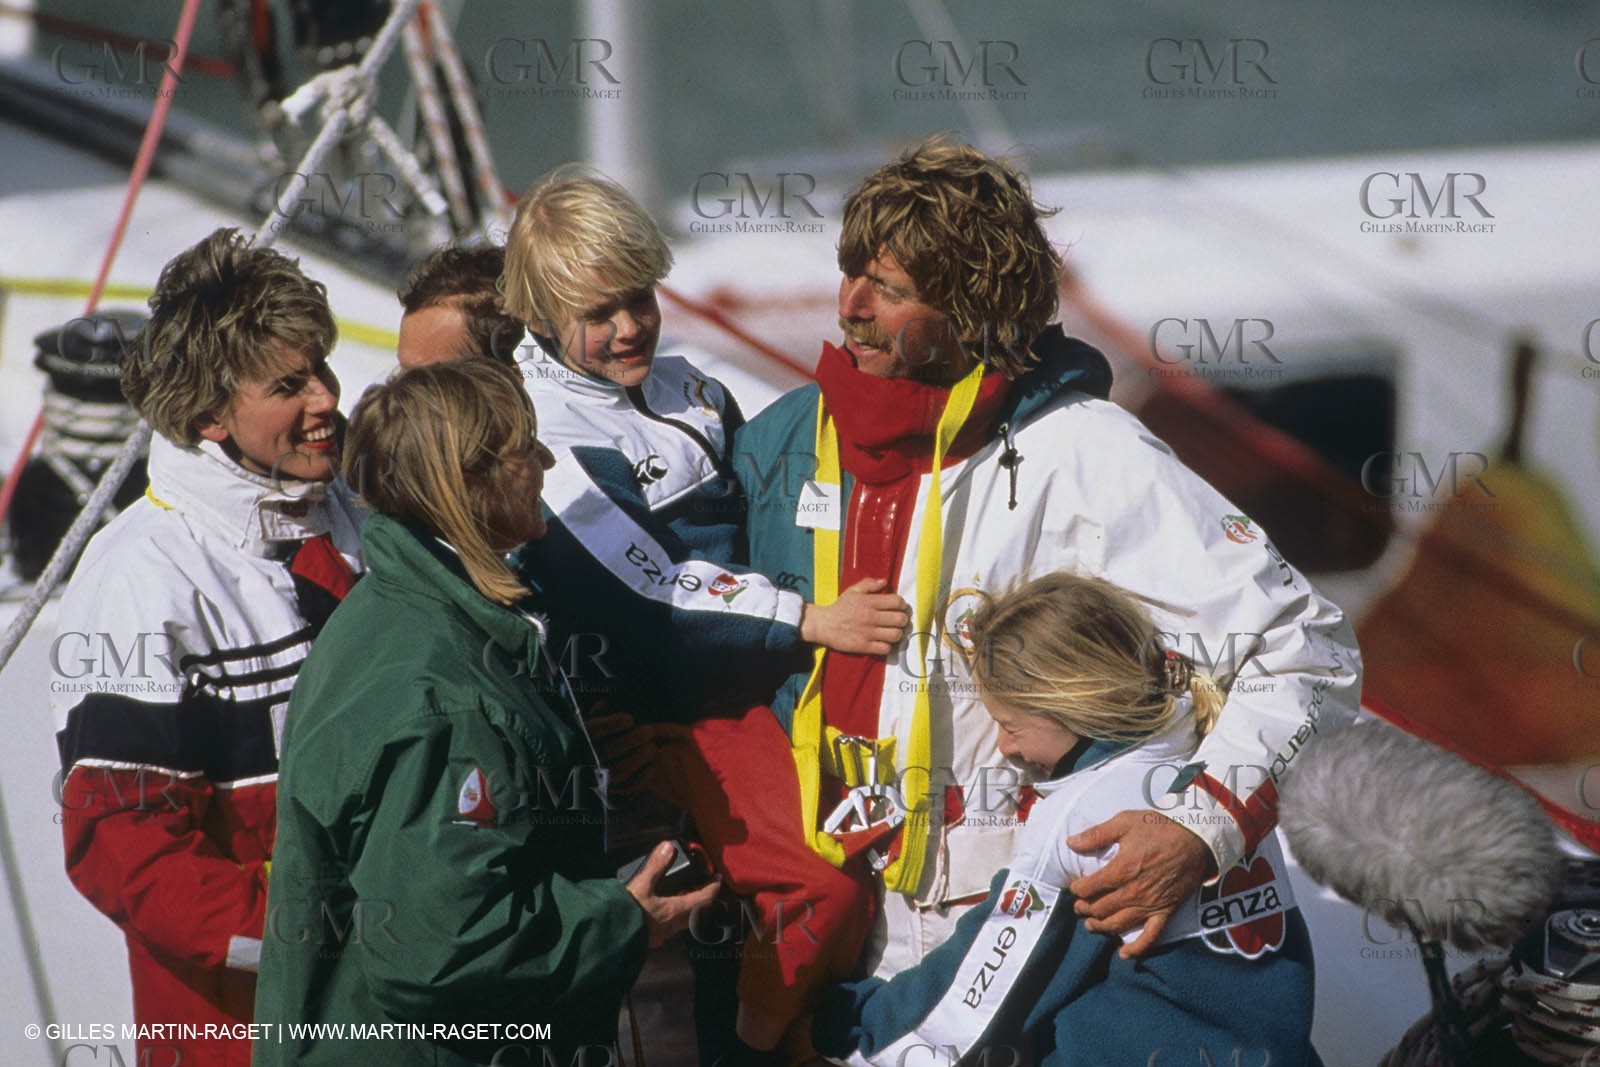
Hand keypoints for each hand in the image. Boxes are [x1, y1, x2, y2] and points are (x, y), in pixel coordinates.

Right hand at [585, 709, 659, 794]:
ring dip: (638, 759)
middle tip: (649, 731)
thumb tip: (603, 703)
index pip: (592, 732)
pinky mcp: (611, 790)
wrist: (586, 766)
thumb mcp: (589, 722)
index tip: (629, 719)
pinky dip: (642, 776)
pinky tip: (653, 763)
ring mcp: (598, 778)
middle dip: (631, 741)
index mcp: (578, 740)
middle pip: (607, 752)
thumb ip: (597, 713)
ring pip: (618, 771)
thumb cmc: (594, 736)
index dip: (611, 726)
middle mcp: (585, 760)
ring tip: (653, 747)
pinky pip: (627, 786)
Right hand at [625, 841, 720, 947]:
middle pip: (697, 912)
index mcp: (676, 910)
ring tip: (679, 894)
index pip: (705, 899)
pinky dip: (671, 916)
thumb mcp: (642, 884)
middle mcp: (674, 925)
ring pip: (683, 920)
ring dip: (686, 907)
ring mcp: (663, 934)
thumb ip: (656, 865)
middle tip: (701, 885)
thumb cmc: (627, 913)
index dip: (713, 887)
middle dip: (702, 898)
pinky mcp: (652, 939)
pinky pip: (669, 927)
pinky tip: (660, 909)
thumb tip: (668, 847)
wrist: (610, 938)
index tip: (717, 878)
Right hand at [800, 578, 910, 655]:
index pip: (897, 602)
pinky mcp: (864, 646)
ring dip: (897, 633)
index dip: (903, 605)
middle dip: (903, 620)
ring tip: (893, 632)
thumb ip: (869, 584)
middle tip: (900, 621)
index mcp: (869, 602)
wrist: (824, 625)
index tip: (901, 608)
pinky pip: (885, 648)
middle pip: (900, 619)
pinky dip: (887, 646)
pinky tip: (883, 642)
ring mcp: (868, 633)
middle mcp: (871, 617)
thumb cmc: (840, 607)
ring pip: (896, 635)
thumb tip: (884, 582)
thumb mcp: (853, 591)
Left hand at [1066, 810, 1216, 958]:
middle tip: (1079, 905)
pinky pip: (1150, 937)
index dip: (1077, 889)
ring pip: (1118, 924)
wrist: (1196, 840)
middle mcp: (1133, 892)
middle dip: (1085, 908)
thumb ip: (1096, 834)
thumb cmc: (1160, 828)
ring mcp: (1150, 905)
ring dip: (1100, 927)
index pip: (1089, 887)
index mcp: (1121, 870)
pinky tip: (1124, 954)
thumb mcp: (1125, 822)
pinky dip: (1136, 949)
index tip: (1075, 886)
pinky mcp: (1165, 912)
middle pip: (1100, 908)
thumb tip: (1071, 843)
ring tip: (1091, 924)